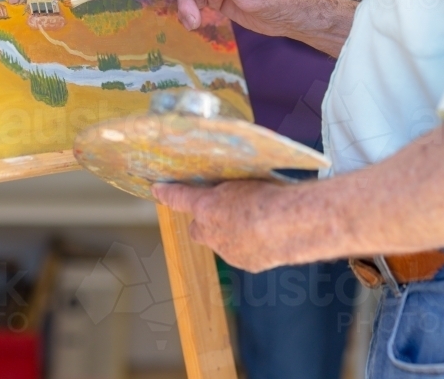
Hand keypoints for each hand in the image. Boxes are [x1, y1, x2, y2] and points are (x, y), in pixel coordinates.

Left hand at [152, 179, 313, 270]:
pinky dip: (249, 245)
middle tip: (222, 210)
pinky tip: (266, 235)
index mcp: (206, 206)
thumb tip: (229, 186)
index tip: (157, 189)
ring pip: (220, 242)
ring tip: (254, 220)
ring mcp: (226, 250)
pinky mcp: (245, 263)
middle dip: (204, 222)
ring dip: (230, 233)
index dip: (167, 193)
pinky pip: (242, 252)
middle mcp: (210, 231)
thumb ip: (229, 185)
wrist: (287, 225)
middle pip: (197, 228)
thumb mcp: (243, 179)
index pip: (179, 197)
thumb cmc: (267, 195)